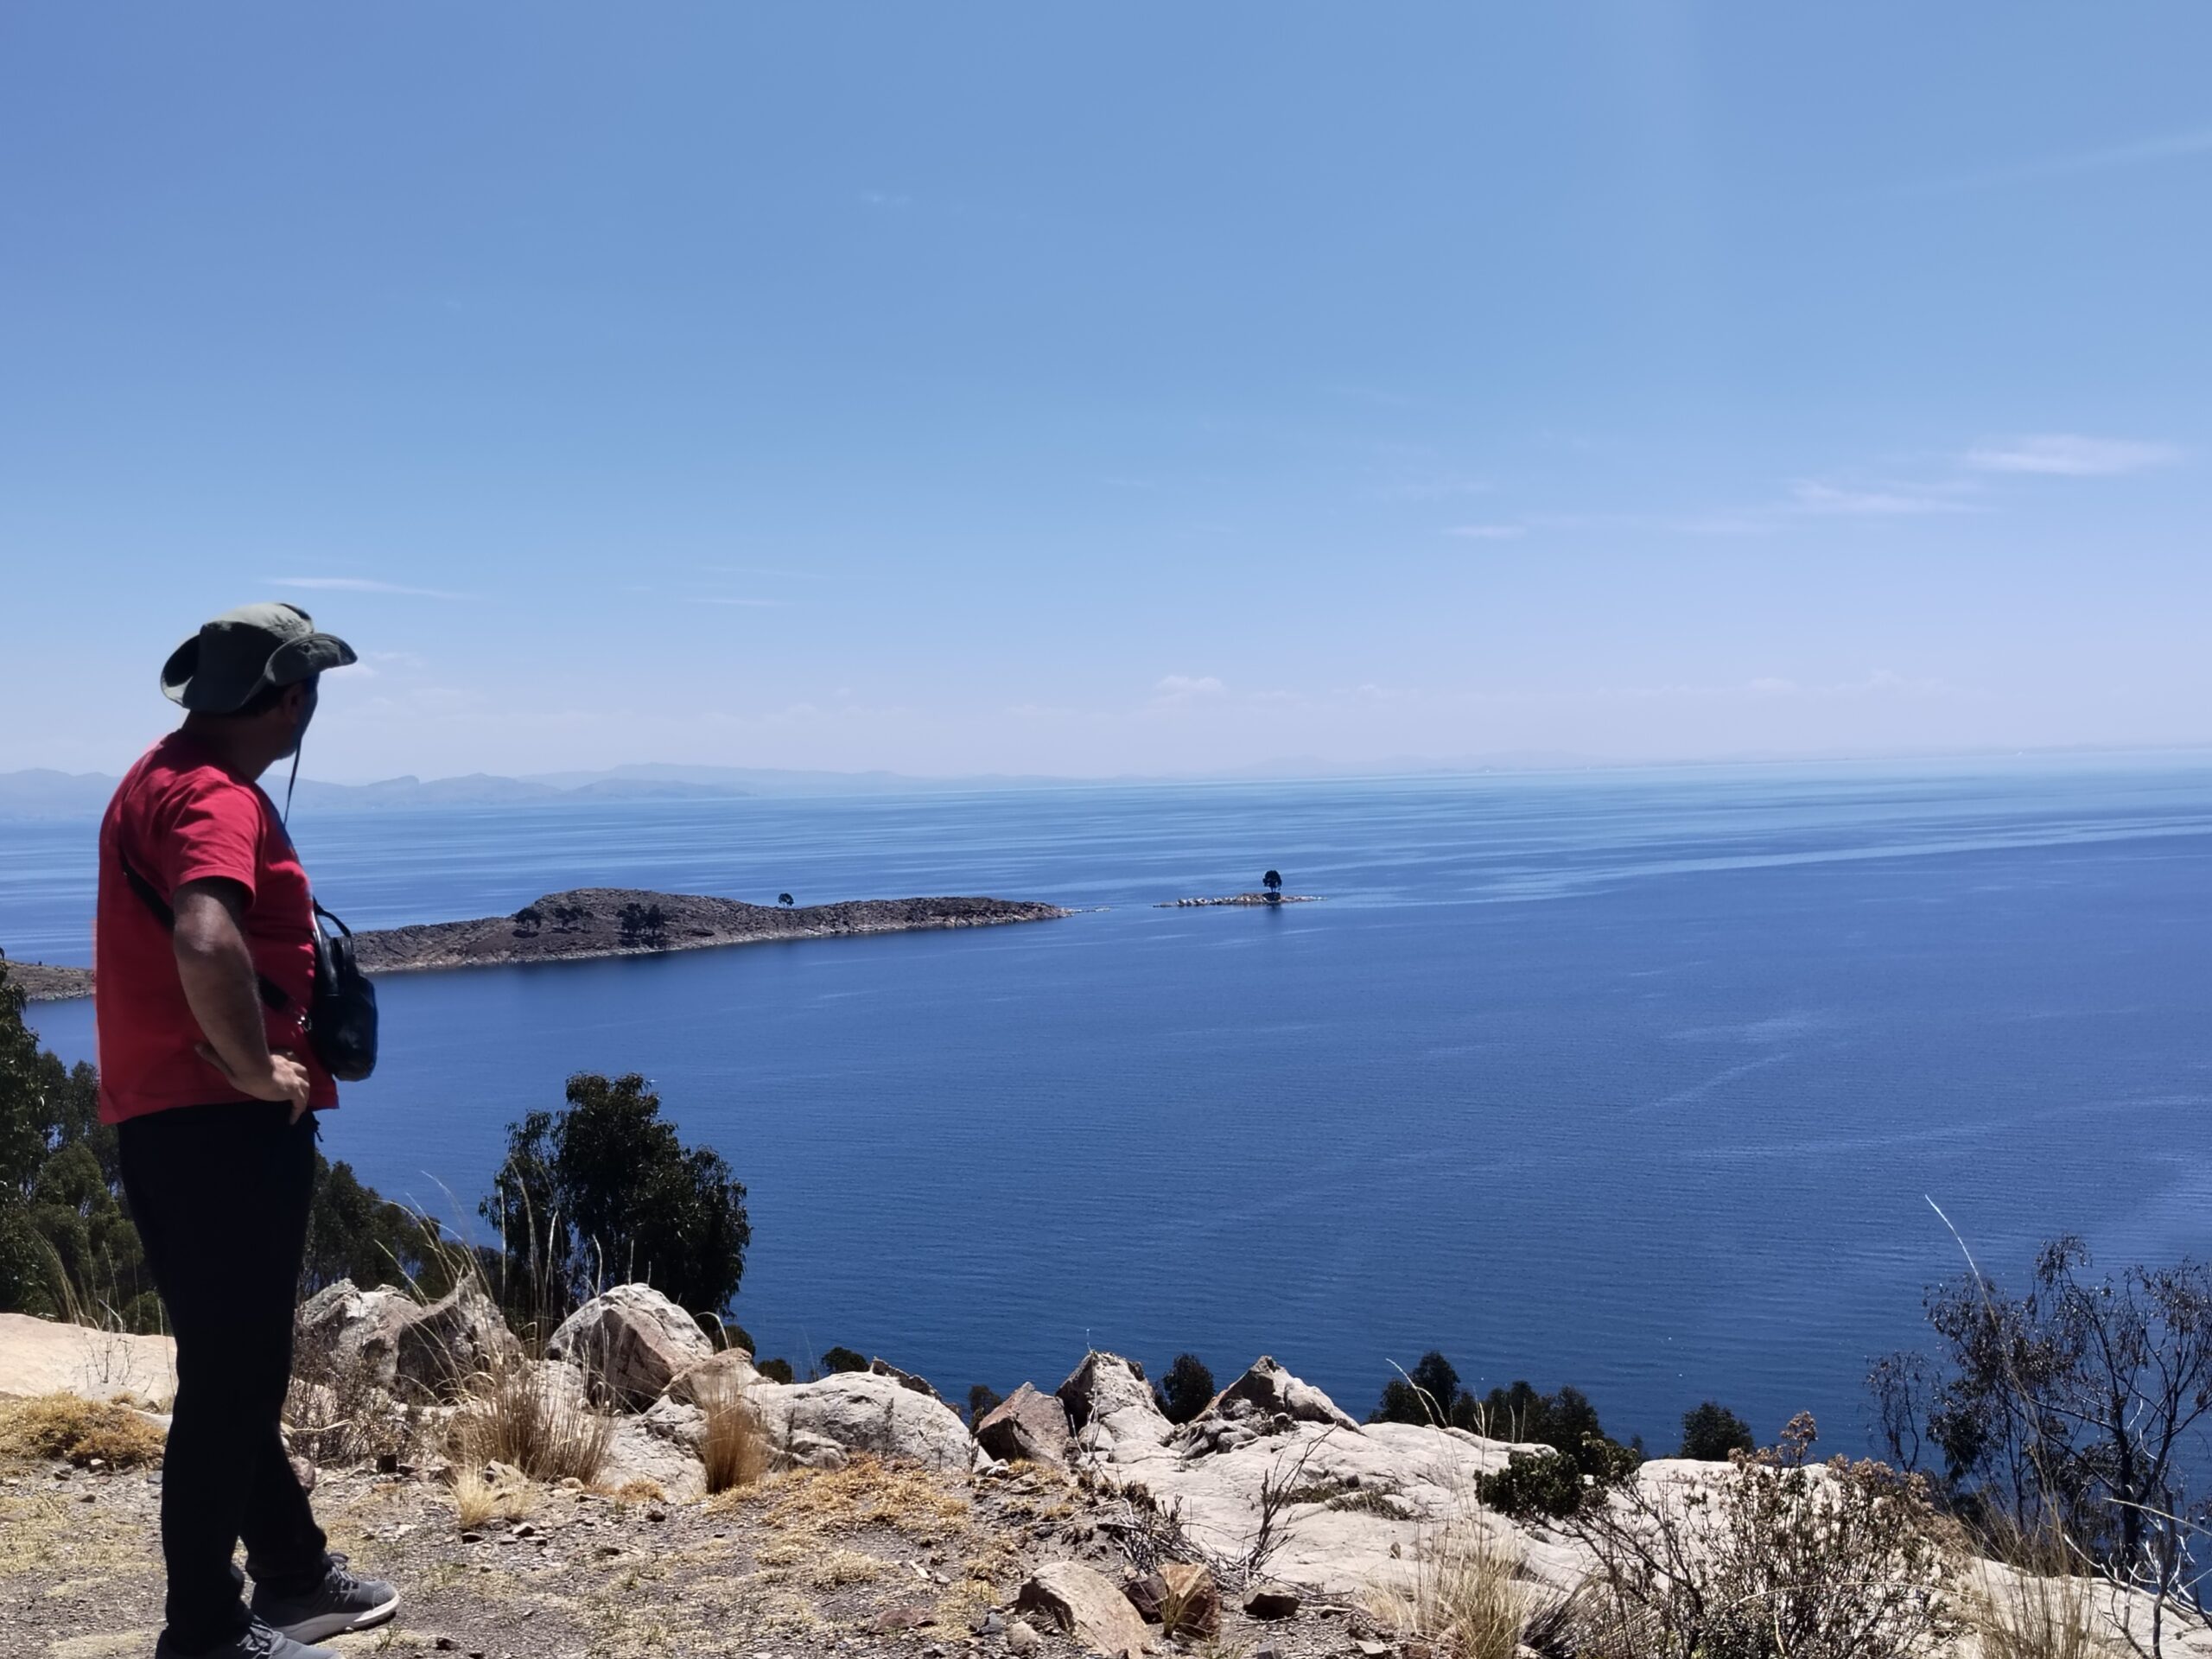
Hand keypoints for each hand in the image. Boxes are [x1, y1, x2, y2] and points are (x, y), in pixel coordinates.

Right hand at [196, 1044, 313, 1122]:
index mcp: (274, 1058)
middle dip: (301, 1075)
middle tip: (299, 1084)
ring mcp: (292, 1078)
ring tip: (300, 1101)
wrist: (254, 1070)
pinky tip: (293, 1119)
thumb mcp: (228, 1062)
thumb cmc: (242, 1066)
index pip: (288, 1055)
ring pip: (306, 1083)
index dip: (290, 1060)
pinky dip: (298, 1110)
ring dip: (304, 1091)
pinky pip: (300, 1102)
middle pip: (301, 1069)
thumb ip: (215, 1056)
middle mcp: (287, 1066)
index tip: (289, 1064)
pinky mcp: (293, 1091)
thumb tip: (197, 1046)